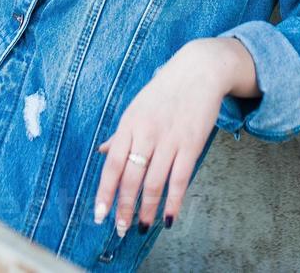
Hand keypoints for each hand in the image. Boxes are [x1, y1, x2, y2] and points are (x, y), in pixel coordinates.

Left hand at [92, 37, 252, 234]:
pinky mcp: (191, 144)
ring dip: (147, 209)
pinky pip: (180, 179)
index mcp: (129, 124)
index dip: (105, 192)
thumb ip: (120, 134)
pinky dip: (173, 201)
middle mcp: (147, 133)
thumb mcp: (136, 108)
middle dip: (124, 207)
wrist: (199, 71)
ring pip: (154, 183)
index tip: (100, 214)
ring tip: (140, 226)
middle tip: (120, 228)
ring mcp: (170, 139)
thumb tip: (102, 152)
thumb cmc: (165, 90)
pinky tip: (168, 217)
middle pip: (131, 178)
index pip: (112, 164)